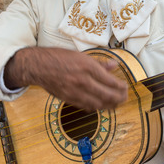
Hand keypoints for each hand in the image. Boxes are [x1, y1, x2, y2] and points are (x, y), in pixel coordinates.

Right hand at [4, 47, 127, 110]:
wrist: (38, 66)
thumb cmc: (59, 57)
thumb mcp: (80, 55)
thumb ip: (98, 63)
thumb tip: (114, 65)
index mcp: (87, 66)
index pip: (109, 80)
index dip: (120, 86)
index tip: (125, 87)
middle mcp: (82, 80)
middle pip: (106, 94)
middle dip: (118, 98)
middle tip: (124, 98)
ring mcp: (75, 91)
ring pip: (97, 104)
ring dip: (109, 105)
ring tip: (116, 104)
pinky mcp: (69, 99)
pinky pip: (86, 106)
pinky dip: (96, 107)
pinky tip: (101, 106)